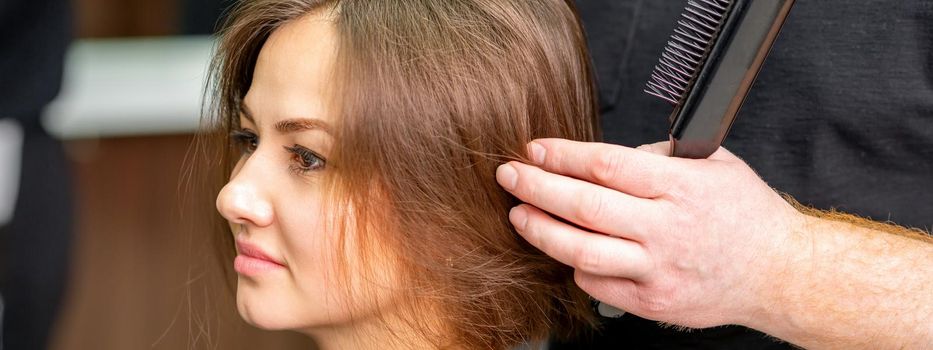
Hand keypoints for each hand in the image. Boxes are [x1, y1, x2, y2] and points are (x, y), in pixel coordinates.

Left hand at [496, 139, 805, 328]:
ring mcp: (658, 269)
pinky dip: (575, 264)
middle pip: (584, 207)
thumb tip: (606, 157)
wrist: (780, 273)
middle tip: (509, 176)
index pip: (606, 165)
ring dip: (541, 230)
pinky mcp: (653, 302)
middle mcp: (666, 229)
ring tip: (519, 214)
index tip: (535, 148)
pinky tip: (566, 249)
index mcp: (680, 187)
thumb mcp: (715, 165)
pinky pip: (597, 283)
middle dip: (536, 188)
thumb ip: (660, 156)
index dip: (562, 155)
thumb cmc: (746, 216)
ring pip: (582, 251)